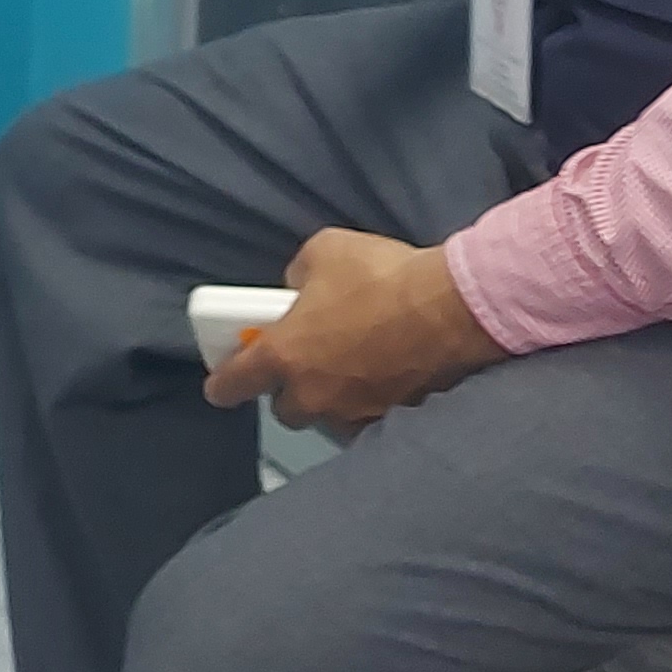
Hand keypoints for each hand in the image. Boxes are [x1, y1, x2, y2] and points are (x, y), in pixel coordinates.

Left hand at [207, 227, 507, 432]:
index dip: (223, 385)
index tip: (219, 387)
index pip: (235, 383)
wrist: (452, 308)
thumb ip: (298, 275)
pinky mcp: (393, 419)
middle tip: (303, 366)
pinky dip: (369, 405)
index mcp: (284, 354)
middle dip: (289, 392)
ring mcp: (354, 412)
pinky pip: (368, 420)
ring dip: (330, 401)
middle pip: (285, 410)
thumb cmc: (381, 276)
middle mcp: (314, 394)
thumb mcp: (324, 251)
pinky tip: (383, 380)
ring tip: (348, 371)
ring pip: (329, 418)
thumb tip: (298, 290)